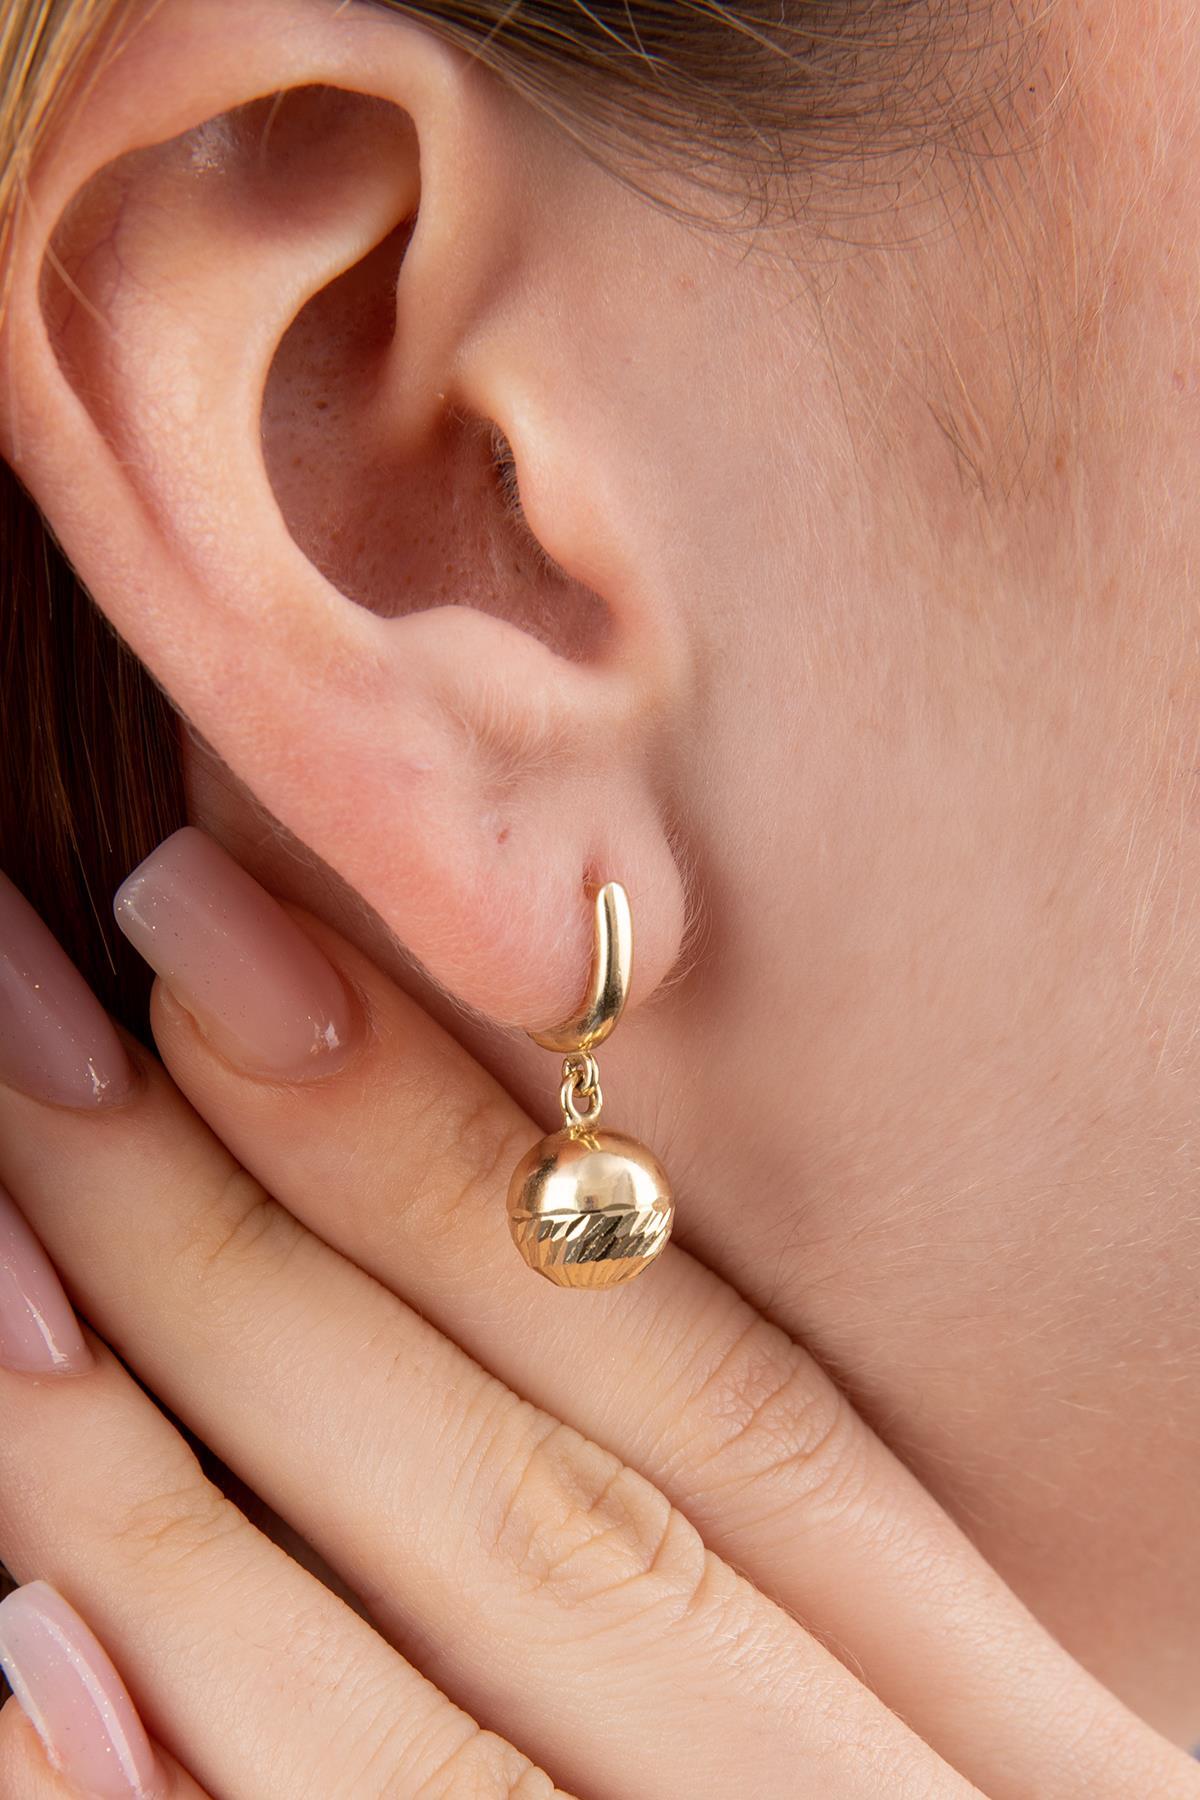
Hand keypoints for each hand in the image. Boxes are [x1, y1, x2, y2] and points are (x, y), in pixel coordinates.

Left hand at [0, 829, 1192, 1798]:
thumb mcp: (907, 1738)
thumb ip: (737, 1545)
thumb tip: (515, 1251)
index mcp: (991, 1733)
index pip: (699, 1389)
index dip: (453, 1159)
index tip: (226, 947)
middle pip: (540, 1513)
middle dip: (256, 1255)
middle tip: (32, 1026)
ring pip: (412, 1737)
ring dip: (157, 1500)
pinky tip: (25, 1656)